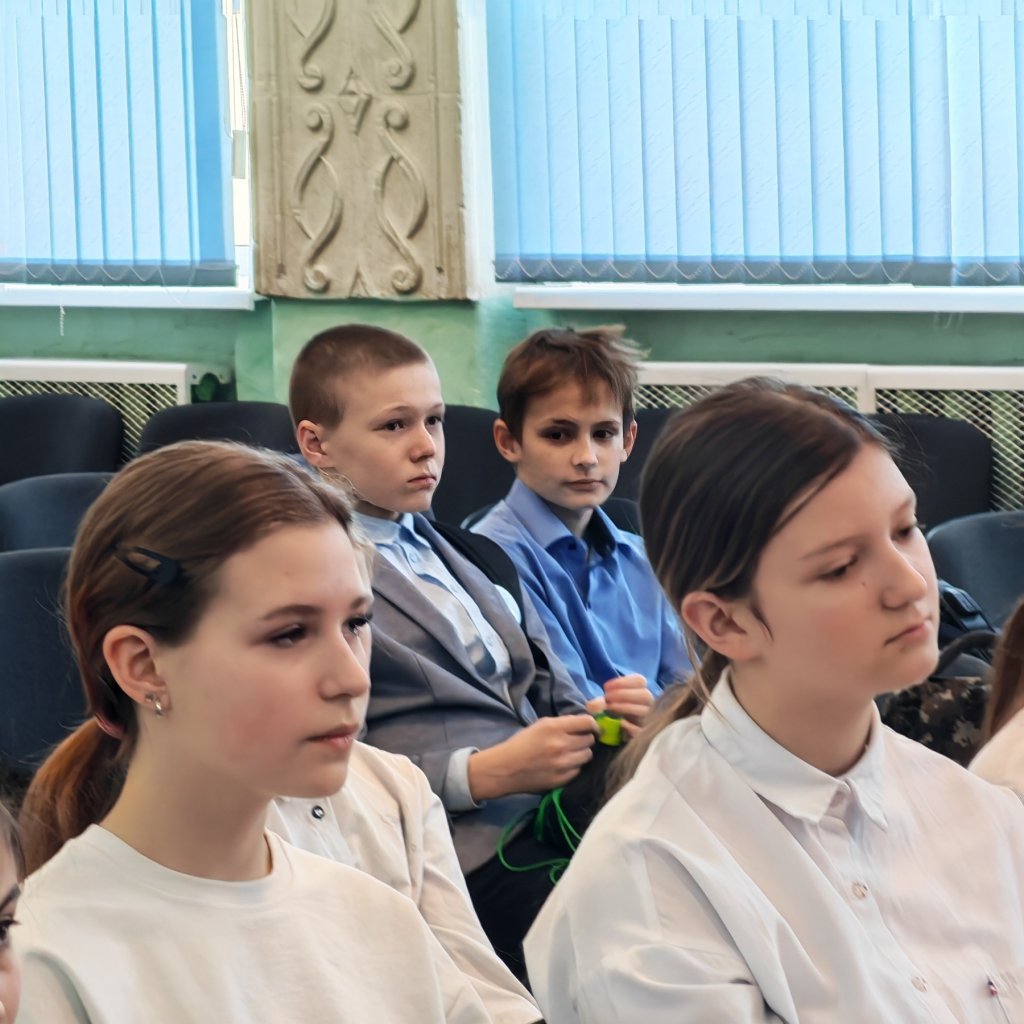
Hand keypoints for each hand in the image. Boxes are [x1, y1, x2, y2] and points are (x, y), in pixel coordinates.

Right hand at [468, 714, 598, 800]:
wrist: (505, 768)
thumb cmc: (521, 743)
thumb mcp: (540, 725)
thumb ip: (562, 723)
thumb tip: (583, 724)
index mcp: (554, 727)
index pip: (587, 722)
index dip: (592, 724)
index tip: (592, 728)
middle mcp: (561, 744)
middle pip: (589, 739)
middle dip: (586, 739)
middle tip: (578, 741)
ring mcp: (563, 764)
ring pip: (587, 755)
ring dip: (582, 753)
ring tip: (571, 754)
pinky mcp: (562, 779)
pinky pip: (579, 770)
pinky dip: (574, 766)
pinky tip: (564, 765)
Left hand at [586, 674, 653, 738]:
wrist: (612, 737)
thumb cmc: (611, 715)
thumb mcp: (604, 707)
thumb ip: (598, 704)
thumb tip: (592, 706)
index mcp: (640, 693)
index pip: (640, 681)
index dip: (623, 682)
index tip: (606, 687)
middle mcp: (647, 705)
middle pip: (645, 695)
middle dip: (624, 694)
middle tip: (607, 697)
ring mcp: (647, 720)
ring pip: (645, 711)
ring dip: (626, 707)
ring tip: (610, 708)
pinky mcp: (643, 735)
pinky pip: (641, 729)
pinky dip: (630, 725)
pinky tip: (619, 723)